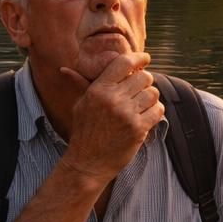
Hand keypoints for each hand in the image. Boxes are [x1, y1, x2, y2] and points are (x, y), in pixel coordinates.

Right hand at [59, 52, 163, 182]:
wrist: (87, 163)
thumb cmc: (84, 132)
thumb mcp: (80, 105)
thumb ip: (80, 84)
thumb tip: (64, 69)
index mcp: (98, 89)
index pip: (124, 62)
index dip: (138, 58)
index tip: (145, 58)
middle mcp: (113, 99)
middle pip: (143, 77)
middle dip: (144, 82)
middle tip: (139, 90)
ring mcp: (126, 114)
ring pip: (153, 93)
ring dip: (150, 98)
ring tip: (141, 106)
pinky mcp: (138, 129)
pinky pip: (158, 110)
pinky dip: (155, 112)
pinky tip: (146, 117)